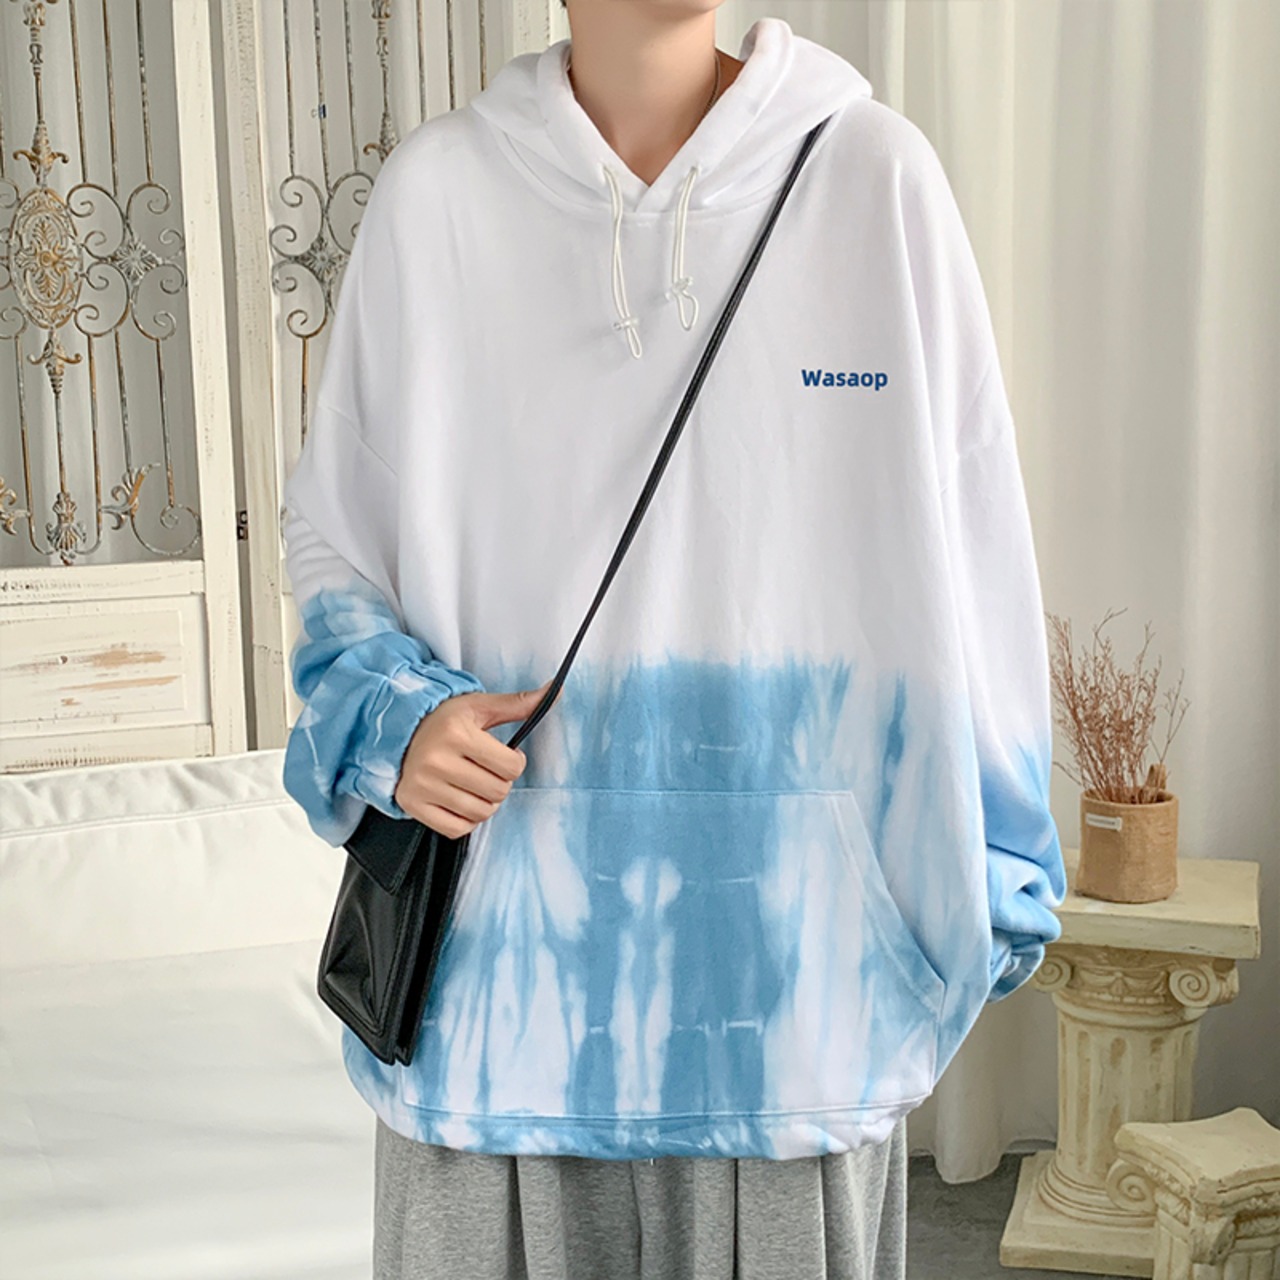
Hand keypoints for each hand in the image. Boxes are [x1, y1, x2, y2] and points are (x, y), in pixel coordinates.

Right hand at [393, 678, 558, 838]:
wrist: (399, 732)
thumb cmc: (444, 720)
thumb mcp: (480, 706)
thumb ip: (519, 704)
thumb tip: (556, 690)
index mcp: (457, 734)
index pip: (512, 767)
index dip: (515, 762)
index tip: (503, 755)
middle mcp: (437, 761)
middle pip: (498, 793)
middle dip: (500, 782)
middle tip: (486, 769)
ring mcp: (423, 786)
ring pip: (480, 813)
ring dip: (486, 803)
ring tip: (475, 784)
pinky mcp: (413, 805)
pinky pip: (457, 830)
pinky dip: (466, 820)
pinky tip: (460, 799)